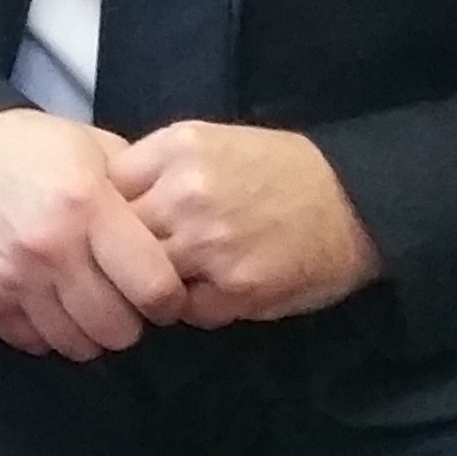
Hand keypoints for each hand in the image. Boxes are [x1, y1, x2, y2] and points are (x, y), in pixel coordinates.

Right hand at [0, 108, 190, 358]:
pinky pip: (34, 343)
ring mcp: (14, 280)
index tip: (164, 291)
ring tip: (87, 306)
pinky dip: (49, 332)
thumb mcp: (91, 146)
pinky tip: (50, 305)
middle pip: (118, 329)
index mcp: (88, 206)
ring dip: (91, 332)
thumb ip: (137, 187)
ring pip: (77, 344)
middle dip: (131, 321)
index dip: (169, 298)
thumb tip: (175, 229)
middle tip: (125, 302)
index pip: (154, 288)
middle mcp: (52, 249)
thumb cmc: (26, 149)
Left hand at [110, 123, 379, 324]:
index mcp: (175, 148)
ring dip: (155, 285)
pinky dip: (195, 308)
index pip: (101, 190)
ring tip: (181, 277)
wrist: (357, 202)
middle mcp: (185, 193)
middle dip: (122, 254)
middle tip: (141, 260)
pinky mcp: (236, 288)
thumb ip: (153, 168)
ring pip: (144, 279)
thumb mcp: (209, 144)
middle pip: (114, 238)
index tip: (116, 225)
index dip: (105, 213)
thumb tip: (100, 204)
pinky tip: (217, 292)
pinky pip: (186, 311)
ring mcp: (209, 243)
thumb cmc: (279, 172)